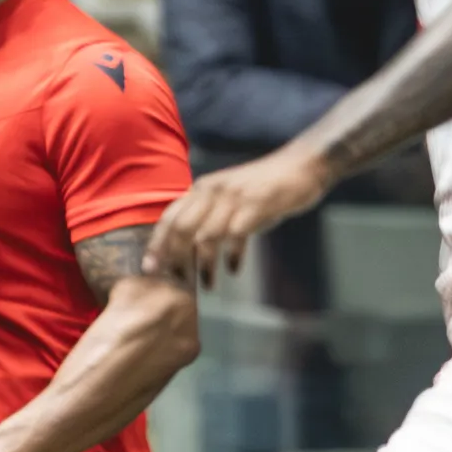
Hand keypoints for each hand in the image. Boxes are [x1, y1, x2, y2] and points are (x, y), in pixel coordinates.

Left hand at [145, 143, 329, 286]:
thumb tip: (186, 248)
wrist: (301, 167)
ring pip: (205, 236)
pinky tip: (233, 270)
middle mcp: (212, 191)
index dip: (157, 244)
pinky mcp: (255, 206)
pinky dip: (232, 257)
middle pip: (180, 228)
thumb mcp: (228, 197)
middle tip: (174, 281)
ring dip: (203, 265)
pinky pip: (235, 236)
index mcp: (202, 188)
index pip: (170, 217)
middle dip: (172, 257)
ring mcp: (233, 198)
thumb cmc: (263, 188)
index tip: (149, 267)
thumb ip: (207, 215)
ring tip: (207, 284)